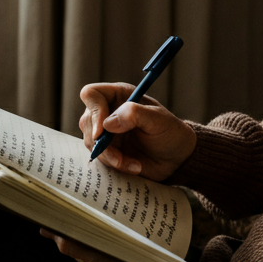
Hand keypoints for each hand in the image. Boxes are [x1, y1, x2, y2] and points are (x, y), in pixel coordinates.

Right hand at [79, 83, 196, 179]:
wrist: (176, 158)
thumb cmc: (170, 133)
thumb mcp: (158, 120)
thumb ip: (134, 114)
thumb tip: (107, 124)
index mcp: (120, 96)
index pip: (92, 95)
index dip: (94, 112)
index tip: (101, 133)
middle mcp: (109, 112)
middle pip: (86, 122)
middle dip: (102, 143)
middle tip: (119, 157)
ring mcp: (106, 132)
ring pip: (90, 143)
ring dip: (110, 157)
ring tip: (134, 164)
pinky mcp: (108, 150)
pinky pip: (100, 157)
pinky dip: (115, 165)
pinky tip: (134, 167)